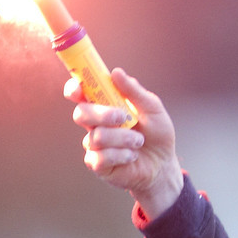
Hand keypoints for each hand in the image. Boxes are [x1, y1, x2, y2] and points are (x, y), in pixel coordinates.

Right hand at [66, 67, 183, 219]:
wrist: (163, 164)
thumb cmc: (157, 134)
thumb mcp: (152, 108)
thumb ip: (134, 91)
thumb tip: (116, 72)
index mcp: (104, 106)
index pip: (80, 94)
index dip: (74, 89)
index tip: (78, 89)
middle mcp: (95, 124)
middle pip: (81, 113)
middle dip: (102, 114)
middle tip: (123, 117)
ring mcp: (94, 144)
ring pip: (96, 137)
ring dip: (122, 138)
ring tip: (138, 141)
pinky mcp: (97, 165)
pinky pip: (99, 158)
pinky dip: (120, 155)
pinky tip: (131, 156)